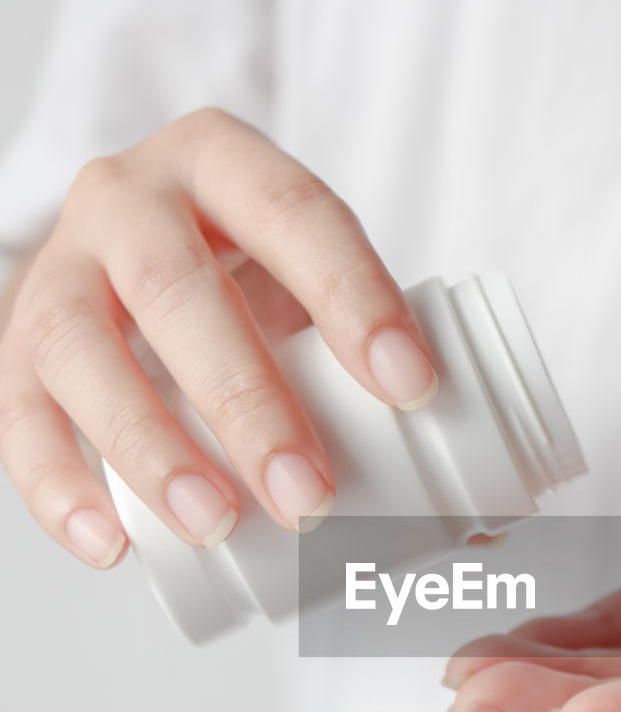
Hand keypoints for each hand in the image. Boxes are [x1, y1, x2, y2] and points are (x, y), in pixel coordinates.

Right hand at [0, 109, 437, 568]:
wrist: (116, 253)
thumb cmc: (235, 277)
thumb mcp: (299, 284)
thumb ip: (374, 372)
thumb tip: (483, 527)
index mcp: (223, 165)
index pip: (297, 215)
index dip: (355, 297)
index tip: (413, 389)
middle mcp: (129, 199)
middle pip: (180, 289)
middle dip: (247, 400)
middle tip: (309, 495)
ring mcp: (61, 268)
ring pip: (81, 347)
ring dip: (150, 446)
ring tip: (214, 525)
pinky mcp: (14, 343)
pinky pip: (14, 411)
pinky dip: (56, 485)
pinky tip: (107, 547)